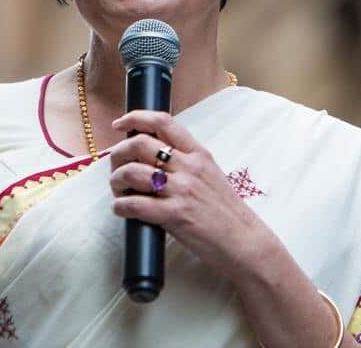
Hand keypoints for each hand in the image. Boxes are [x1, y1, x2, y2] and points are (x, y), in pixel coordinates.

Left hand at [109, 110, 267, 277]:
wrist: (245, 242)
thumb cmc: (226, 212)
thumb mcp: (210, 175)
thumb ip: (186, 162)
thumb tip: (152, 156)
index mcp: (198, 154)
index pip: (163, 122)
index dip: (135, 118)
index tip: (119, 124)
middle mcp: (189, 167)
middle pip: (140, 144)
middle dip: (119, 153)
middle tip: (115, 166)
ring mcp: (182, 190)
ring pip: (133, 172)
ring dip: (117, 180)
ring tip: (119, 190)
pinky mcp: (175, 215)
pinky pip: (135, 204)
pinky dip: (121, 206)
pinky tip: (122, 209)